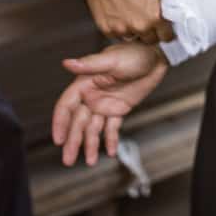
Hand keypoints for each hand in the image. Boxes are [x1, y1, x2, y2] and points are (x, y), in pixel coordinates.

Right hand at [52, 42, 167, 165]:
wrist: (157, 57)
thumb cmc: (134, 54)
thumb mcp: (112, 60)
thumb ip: (90, 65)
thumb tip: (67, 63)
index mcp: (85, 83)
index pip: (67, 106)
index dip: (60, 123)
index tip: (58, 140)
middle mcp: (92, 95)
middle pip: (78, 122)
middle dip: (73, 141)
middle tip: (68, 161)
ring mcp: (105, 103)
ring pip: (93, 128)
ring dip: (90, 144)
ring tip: (90, 161)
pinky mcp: (119, 109)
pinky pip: (112, 127)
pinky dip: (110, 139)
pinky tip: (110, 152)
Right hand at [77, 0, 164, 39]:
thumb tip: (178, 6)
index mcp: (155, 16)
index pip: (166, 36)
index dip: (166, 30)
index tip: (163, 26)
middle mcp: (139, 26)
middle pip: (150, 39)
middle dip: (151, 31)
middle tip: (146, 17)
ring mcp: (121, 29)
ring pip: (133, 37)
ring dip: (134, 29)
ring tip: (130, 11)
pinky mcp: (106, 29)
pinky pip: (117, 34)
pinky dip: (118, 27)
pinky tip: (117, 11)